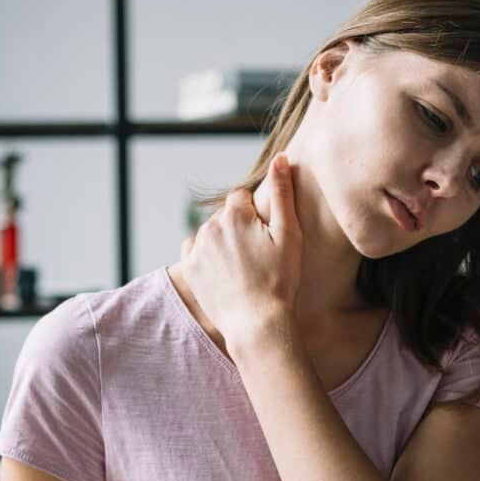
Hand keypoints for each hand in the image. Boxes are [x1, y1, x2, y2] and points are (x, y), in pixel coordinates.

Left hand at [180, 152, 302, 347]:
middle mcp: (210, 227)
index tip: (265, 237)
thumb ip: (282, 192)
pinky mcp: (190, 269)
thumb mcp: (289, 234)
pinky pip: (194, 249)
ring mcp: (197, 249)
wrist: (257, 323)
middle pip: (225, 215)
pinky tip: (224, 269)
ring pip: (211, 232)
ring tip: (242, 266)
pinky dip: (206, 254)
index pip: (241, 198)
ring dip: (223, 240)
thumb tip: (280, 158)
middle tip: (257, 255)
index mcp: (234, 215)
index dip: (256, 215)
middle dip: (238, 227)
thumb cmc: (280, 280)